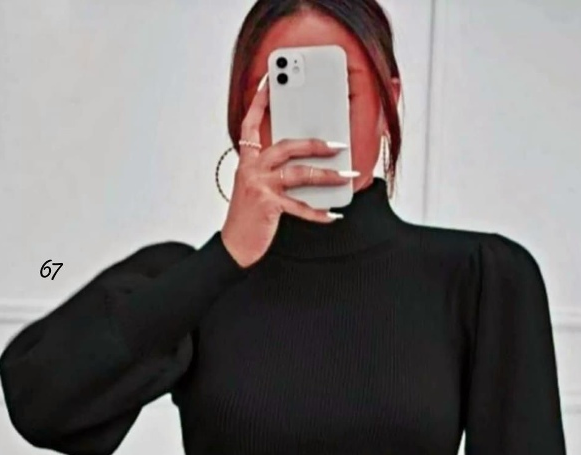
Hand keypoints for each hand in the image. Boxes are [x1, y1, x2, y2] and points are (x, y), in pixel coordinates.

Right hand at [221, 72, 355, 267]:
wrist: (234, 247)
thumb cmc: (248, 218)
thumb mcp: (256, 189)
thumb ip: (274, 173)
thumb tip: (308, 166)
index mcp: (247, 161)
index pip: (250, 124)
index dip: (259, 101)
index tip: (270, 81)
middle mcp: (251, 169)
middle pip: (286, 146)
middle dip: (314, 143)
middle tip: (338, 144)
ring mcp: (259, 186)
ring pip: (298, 173)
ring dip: (326, 175)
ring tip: (346, 175)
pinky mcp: (268, 206)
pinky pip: (300, 207)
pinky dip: (319, 213)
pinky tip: (334, 214)